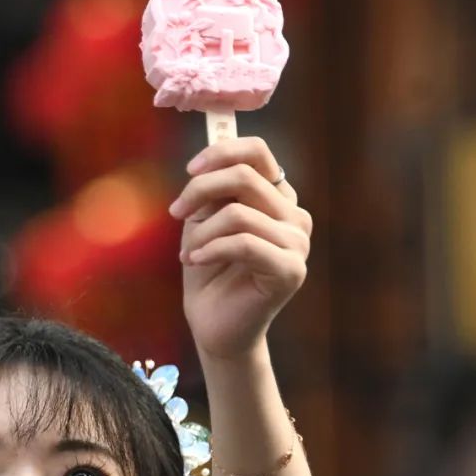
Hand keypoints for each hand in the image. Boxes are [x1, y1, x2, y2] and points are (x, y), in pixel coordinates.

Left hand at [168, 137, 312, 360]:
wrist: (213, 323)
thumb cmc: (209, 270)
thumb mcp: (204, 220)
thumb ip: (211, 190)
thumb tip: (206, 162)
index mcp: (277, 198)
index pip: (258, 152)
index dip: (221, 152)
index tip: (191, 169)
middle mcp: (294, 216)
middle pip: (244, 176)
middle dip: (200, 191)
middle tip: (176, 212)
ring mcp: (298, 243)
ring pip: (240, 214)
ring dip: (202, 232)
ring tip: (189, 251)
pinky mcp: (291, 270)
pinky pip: (244, 244)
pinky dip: (211, 250)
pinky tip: (194, 260)